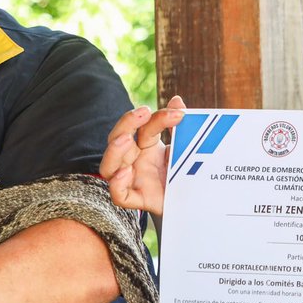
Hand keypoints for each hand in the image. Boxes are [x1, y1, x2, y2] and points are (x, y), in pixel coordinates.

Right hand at [99, 95, 186, 218]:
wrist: (192, 202)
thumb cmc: (183, 173)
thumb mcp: (186, 149)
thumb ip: (180, 127)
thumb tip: (177, 100)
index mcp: (145, 145)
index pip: (143, 127)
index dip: (158, 118)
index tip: (178, 113)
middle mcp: (134, 160)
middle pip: (117, 140)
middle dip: (126, 124)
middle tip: (143, 114)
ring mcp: (132, 180)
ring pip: (109, 166)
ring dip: (115, 151)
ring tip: (126, 140)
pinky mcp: (137, 199)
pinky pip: (118, 194)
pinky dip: (117, 184)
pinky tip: (126, 172)